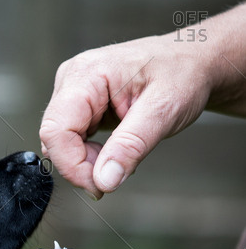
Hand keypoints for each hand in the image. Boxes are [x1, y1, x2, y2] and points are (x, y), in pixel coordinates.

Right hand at [39, 35, 209, 198]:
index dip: (71, 164)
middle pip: (55, 138)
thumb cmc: (183, 74)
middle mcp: (72, 80)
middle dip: (81, 165)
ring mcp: (73, 92)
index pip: (56, 130)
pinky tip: (114, 149)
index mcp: (87, 74)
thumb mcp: (165, 110)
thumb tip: (103, 180)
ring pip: (60, 142)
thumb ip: (131, 146)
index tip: (98, 186)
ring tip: (122, 155)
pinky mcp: (79, 106)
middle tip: (115, 174)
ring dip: (86, 161)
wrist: (194, 61)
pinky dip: (89, 154)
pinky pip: (71, 140)